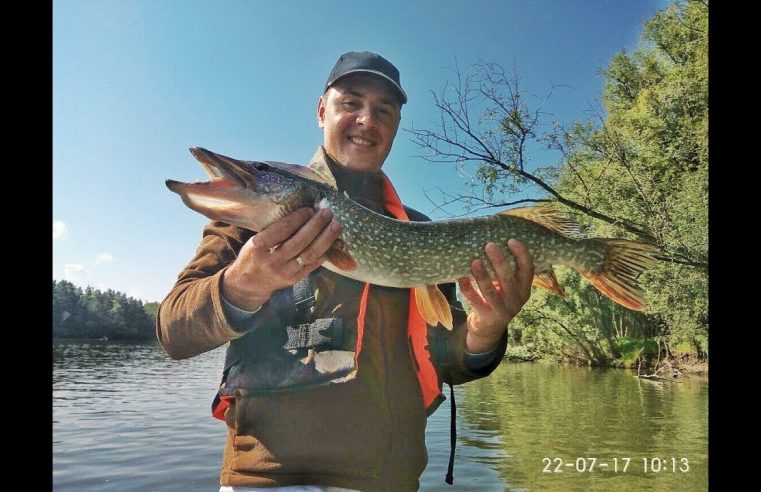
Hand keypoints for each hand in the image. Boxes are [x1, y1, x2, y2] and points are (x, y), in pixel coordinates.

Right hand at [221, 208, 341, 310]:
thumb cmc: (254, 255)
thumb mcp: (256, 240)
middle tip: (327, 213)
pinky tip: (332, 242)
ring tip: (335, 225)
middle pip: (299, 242)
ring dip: (325, 239)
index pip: (282, 230)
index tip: (309, 209)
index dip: (298, 218)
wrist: (249, 283)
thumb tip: (303, 213)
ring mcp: (284, 272)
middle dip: (316, 225)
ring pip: (309, 254)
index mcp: (258, 246)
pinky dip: (324, 252)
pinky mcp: (294, 280)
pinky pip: (312, 265)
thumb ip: (275, 230)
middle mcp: (272, 260)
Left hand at [458, 239, 533, 353]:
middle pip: (508, 278)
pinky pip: (476, 302)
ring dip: (482, 276)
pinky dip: (467, 290)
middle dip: (499, 261)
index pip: (528, 270)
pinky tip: (460, 278)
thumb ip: (505, 270)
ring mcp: (502, 311)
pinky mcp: (487, 318)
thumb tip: (492, 239)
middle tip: (489, 245)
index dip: (522, 254)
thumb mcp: (508, 287)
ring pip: (490, 291)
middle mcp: (516, 300)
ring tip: (474, 261)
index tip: (511, 240)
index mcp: (524, 289)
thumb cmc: (498, 298)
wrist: (489, 329)